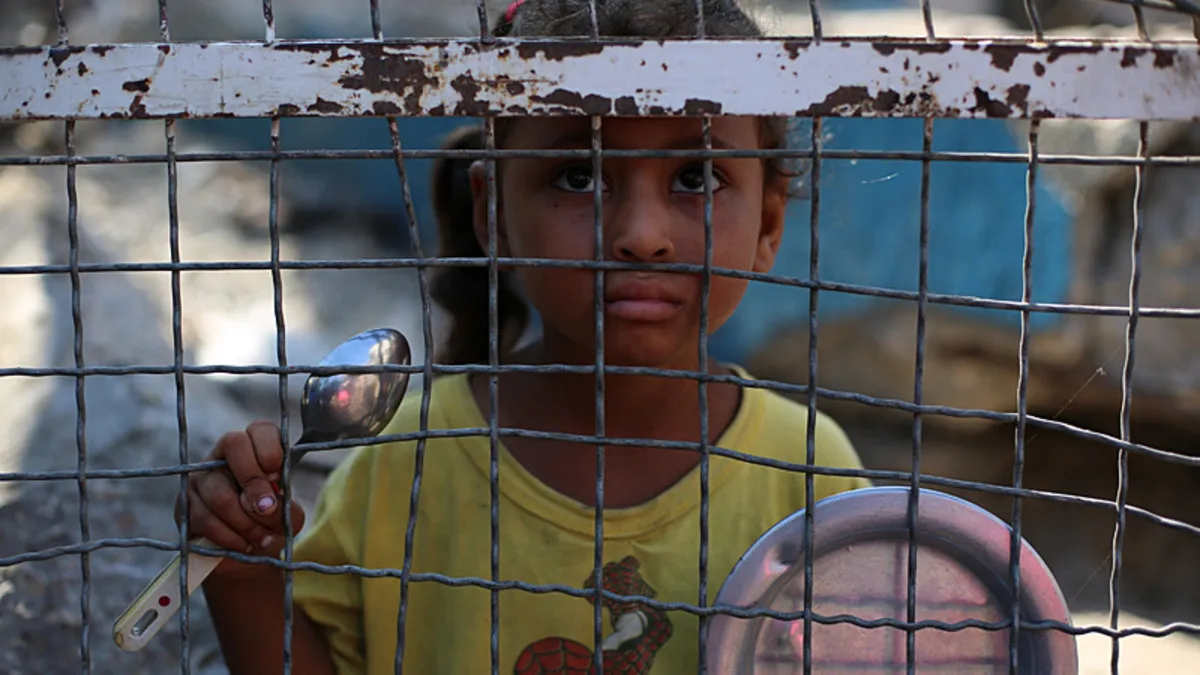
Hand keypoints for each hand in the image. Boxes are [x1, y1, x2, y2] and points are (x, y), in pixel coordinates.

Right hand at [175, 420, 306, 579]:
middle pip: (234, 446)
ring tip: (261, 538)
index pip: (261, 429)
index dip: (270, 451)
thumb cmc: (271, 524)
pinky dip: (230, 537)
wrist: (248, 552)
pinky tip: (243, 545)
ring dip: (246, 522)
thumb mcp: (288, 516)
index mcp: (256, 446)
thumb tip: (266, 505)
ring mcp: (201, 476)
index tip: (279, 478)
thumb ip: (286, 508)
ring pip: (221, 493)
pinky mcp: (185, 503)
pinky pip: (206, 519)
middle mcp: (225, 454)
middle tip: (267, 509)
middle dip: (255, 483)